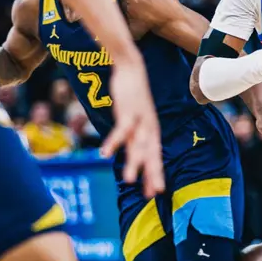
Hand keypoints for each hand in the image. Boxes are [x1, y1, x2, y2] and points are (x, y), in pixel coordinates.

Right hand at [101, 55, 164, 194]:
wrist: (132, 67)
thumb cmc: (133, 94)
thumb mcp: (136, 116)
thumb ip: (134, 133)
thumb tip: (131, 150)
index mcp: (152, 130)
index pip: (156, 156)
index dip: (156, 173)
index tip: (156, 192)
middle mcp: (149, 127)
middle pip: (151, 154)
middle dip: (152, 174)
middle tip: (153, 193)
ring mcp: (139, 119)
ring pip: (138, 144)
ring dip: (133, 162)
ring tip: (128, 180)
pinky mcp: (128, 111)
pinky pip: (121, 130)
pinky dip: (113, 142)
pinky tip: (105, 154)